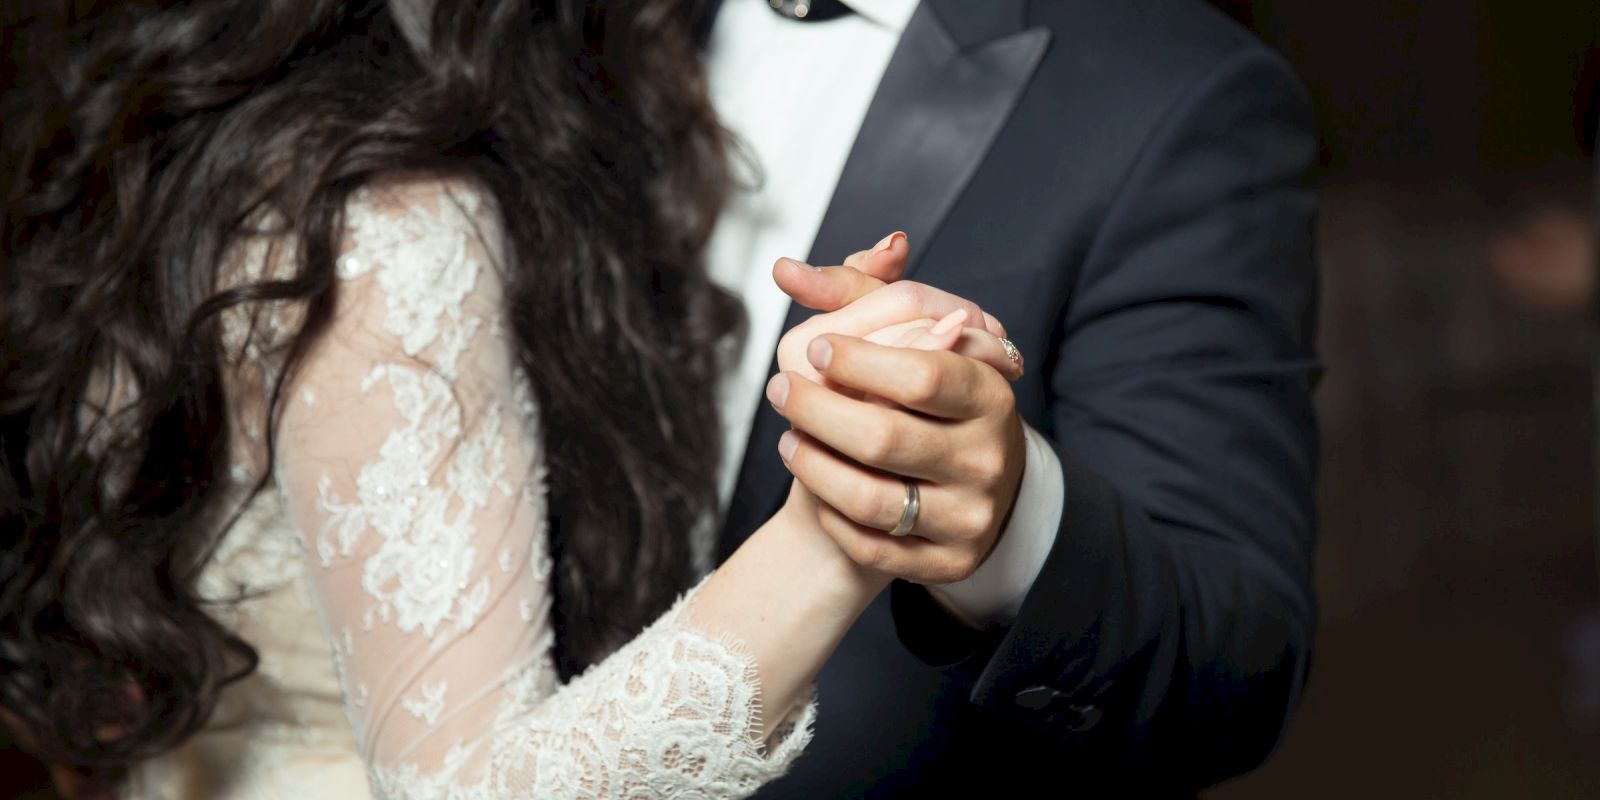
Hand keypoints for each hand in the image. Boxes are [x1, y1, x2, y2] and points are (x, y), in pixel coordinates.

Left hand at [767, 236, 1027, 584]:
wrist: (958, 484)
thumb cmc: (925, 397)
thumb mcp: (908, 336)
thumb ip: (856, 294)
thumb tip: (786, 269)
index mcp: (990, 394)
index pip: (922, 375)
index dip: (858, 360)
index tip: (816, 346)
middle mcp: (988, 458)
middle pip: (883, 437)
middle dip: (815, 410)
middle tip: (779, 389)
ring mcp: (970, 516)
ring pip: (868, 498)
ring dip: (811, 464)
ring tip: (787, 438)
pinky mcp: (948, 563)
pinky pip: (870, 546)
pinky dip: (830, 514)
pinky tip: (815, 483)